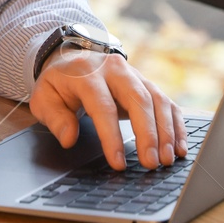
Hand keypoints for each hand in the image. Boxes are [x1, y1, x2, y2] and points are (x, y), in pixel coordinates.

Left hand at [30, 47, 186, 171]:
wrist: (73, 58)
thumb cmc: (60, 83)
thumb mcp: (44, 97)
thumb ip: (55, 118)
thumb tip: (68, 138)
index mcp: (87, 73)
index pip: (103, 105)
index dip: (111, 136)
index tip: (118, 162)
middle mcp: (115, 70)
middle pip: (138, 99)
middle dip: (148, 133)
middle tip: (151, 163)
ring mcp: (135, 74)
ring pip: (157, 100)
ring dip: (166, 132)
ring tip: (167, 160)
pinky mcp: (148, 84)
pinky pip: (167, 102)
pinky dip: (176, 125)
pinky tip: (179, 147)